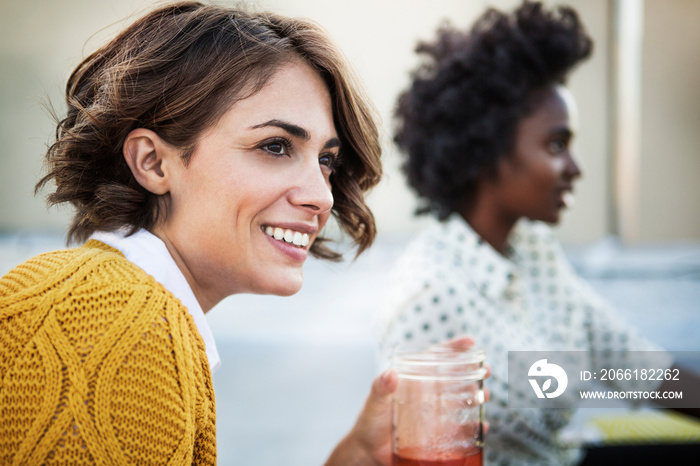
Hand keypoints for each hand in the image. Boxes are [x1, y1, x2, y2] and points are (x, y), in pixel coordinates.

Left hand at [325, 336, 489, 465]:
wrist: (368, 453)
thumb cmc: (369, 423)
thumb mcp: (373, 402)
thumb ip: (379, 387)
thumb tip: (390, 374)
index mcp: (413, 380)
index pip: (435, 358)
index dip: (453, 348)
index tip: (470, 342)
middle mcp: (426, 394)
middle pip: (454, 377)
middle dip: (472, 372)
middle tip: (485, 371)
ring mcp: (433, 414)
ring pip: (461, 400)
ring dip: (477, 396)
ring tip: (485, 396)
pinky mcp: (438, 434)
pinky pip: (460, 428)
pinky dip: (474, 426)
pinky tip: (482, 425)